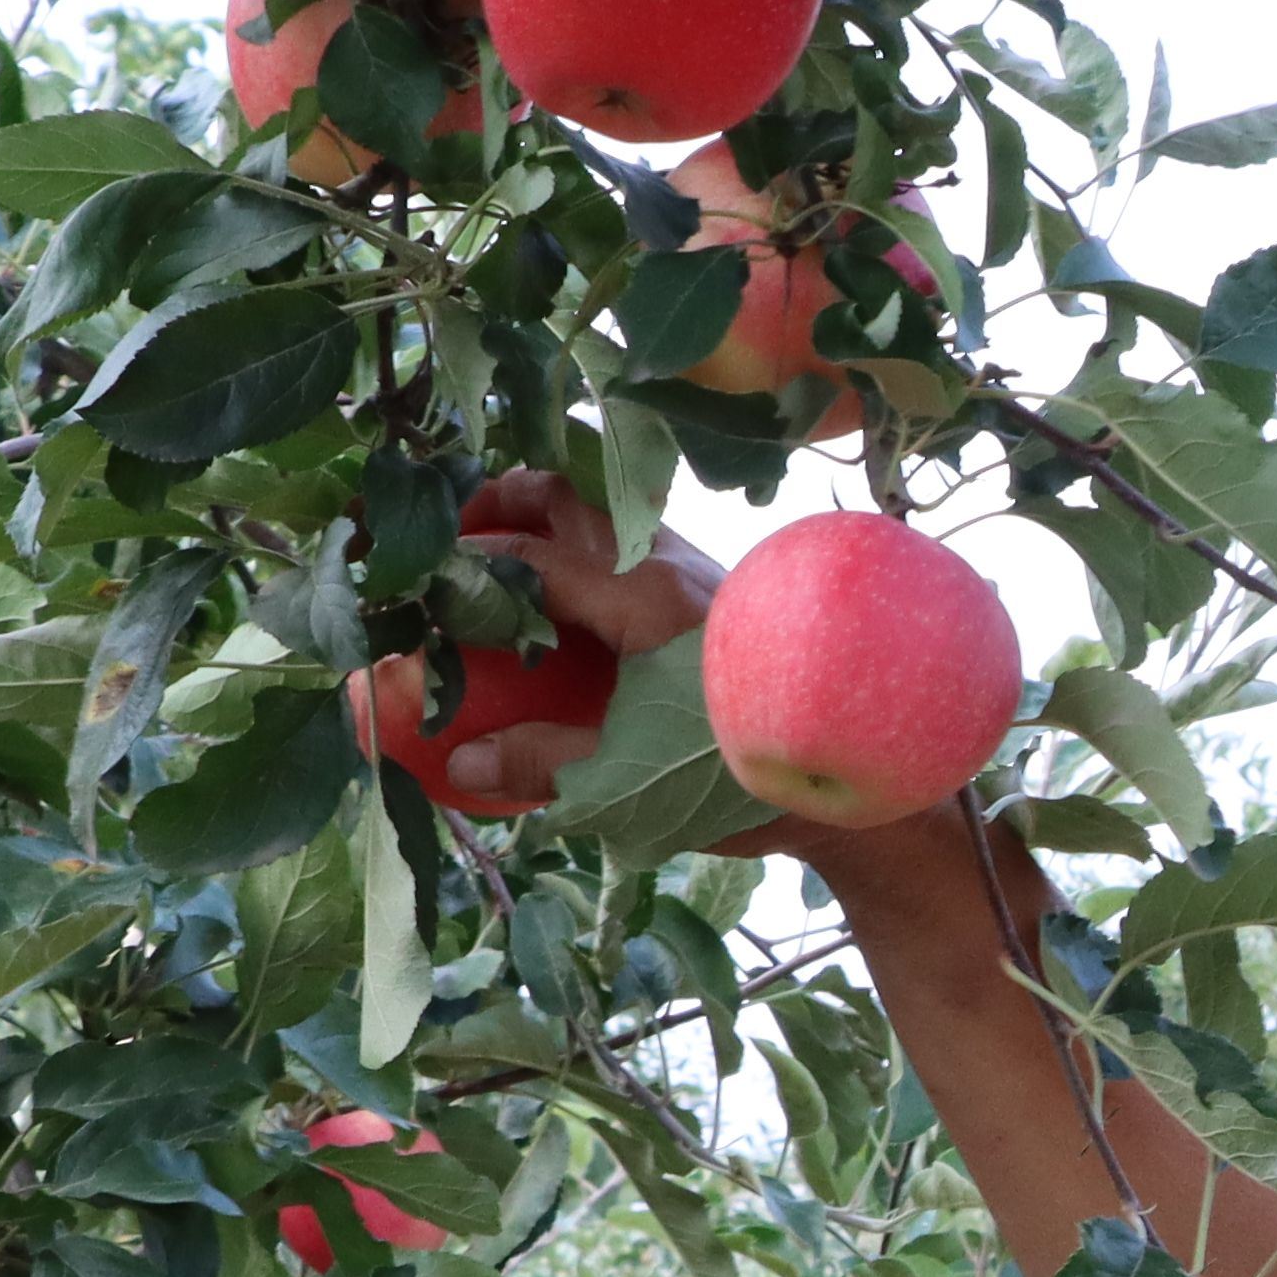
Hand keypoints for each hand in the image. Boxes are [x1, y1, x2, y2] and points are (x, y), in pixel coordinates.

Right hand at [424, 496, 714, 815]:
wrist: (855, 773)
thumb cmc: (740, 776)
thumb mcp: (630, 781)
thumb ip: (543, 765)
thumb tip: (460, 764)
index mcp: (641, 597)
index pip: (532, 556)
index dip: (468, 564)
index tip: (421, 578)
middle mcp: (669, 562)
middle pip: (570, 496)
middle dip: (505, 499)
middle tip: (457, 529)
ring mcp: (697, 567)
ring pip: (607, 511)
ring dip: (552, 517)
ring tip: (506, 552)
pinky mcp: (715, 588)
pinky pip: (636, 540)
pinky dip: (590, 545)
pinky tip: (575, 595)